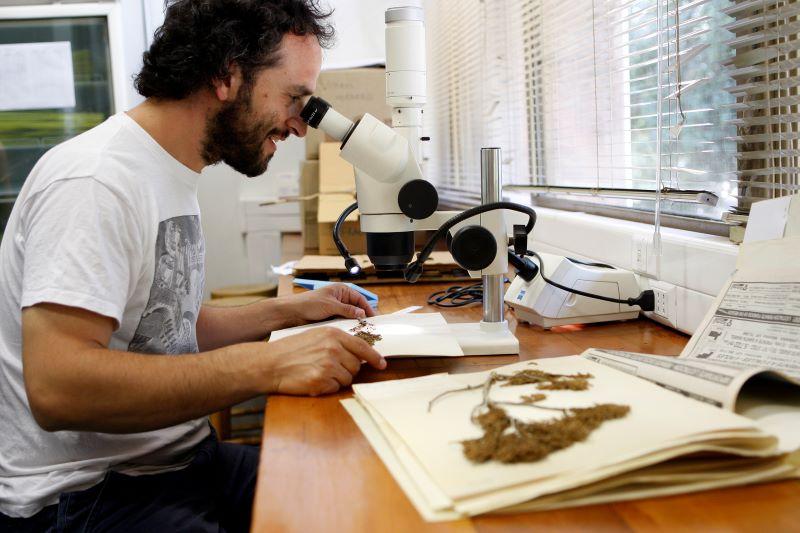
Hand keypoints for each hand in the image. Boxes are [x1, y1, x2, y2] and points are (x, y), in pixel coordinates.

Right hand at [263, 327, 385, 395]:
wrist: (270, 363)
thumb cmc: (292, 349)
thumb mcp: (316, 336)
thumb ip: (337, 342)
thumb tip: (359, 353)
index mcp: (333, 335)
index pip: (362, 347)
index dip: (375, 357)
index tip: (382, 364)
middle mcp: (333, 349)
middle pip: (356, 365)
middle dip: (347, 369)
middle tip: (330, 367)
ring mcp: (328, 365)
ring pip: (347, 379)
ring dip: (337, 379)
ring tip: (318, 372)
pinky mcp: (321, 381)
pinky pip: (335, 388)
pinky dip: (327, 387)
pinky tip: (313, 380)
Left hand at [283, 284, 375, 325]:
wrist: (292, 313)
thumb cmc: (309, 303)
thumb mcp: (330, 305)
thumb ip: (347, 309)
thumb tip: (362, 314)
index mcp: (341, 290)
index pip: (360, 298)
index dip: (367, 307)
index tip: (373, 318)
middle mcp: (340, 299)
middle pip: (356, 308)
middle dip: (362, 316)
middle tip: (369, 327)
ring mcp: (335, 309)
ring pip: (350, 316)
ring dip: (354, 323)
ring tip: (361, 331)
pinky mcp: (330, 318)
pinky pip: (342, 322)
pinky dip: (346, 326)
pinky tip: (350, 333)